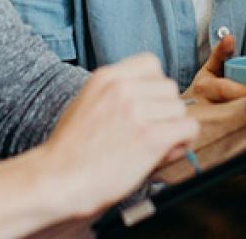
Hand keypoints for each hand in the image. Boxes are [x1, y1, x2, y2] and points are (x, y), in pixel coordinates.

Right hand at [37, 54, 198, 220]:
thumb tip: (156, 104)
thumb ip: (119, 98)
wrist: (57, 181)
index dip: (153, 86)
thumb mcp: (87, 105)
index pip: (151, 63)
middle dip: (164, 110)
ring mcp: (137, 111)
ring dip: (173, 127)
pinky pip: (188, 128)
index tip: (147, 104)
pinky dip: (183, 141)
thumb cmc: (69, 151)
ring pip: (180, 109)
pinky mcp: (151, 137)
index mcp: (107, 77)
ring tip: (153, 145)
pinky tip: (166, 151)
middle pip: (169, 87)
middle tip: (150, 130)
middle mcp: (123, 89)